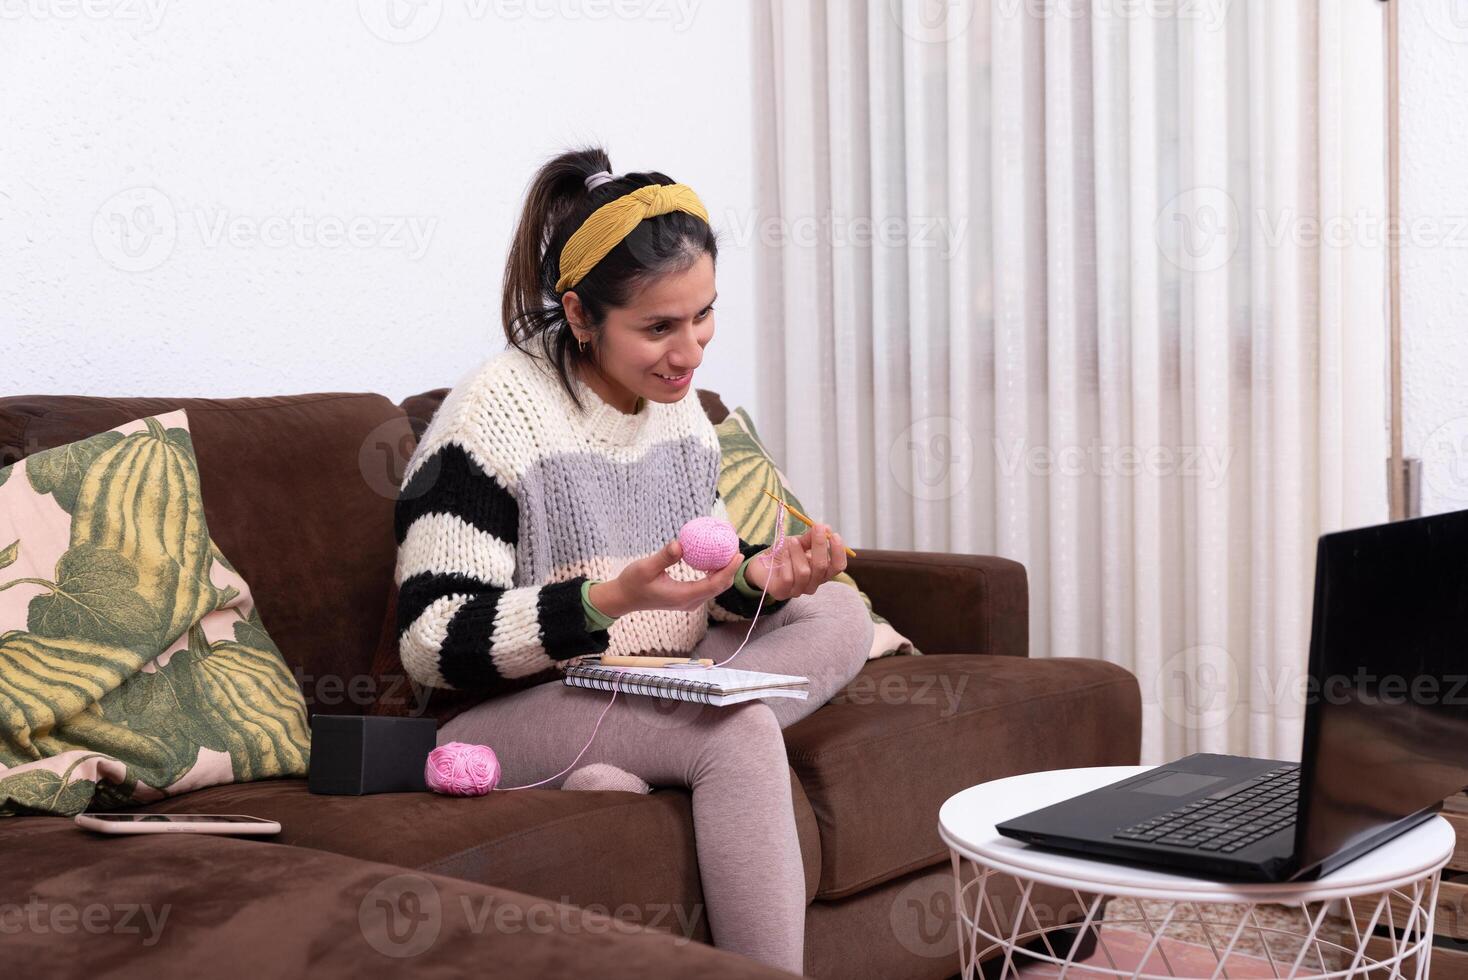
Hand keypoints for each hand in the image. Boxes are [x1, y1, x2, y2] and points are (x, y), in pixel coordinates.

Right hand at [593, 538, 742, 615]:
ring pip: (715, 588)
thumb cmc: (632, 583)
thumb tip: (680, 544)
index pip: (714, 584)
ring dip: (724, 571)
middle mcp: (690, 602)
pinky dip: (714, 573)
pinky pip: (707, 586)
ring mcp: (689, 602)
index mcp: (683, 596)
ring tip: (728, 550)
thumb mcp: (645, 568)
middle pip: (719, 587)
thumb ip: (664, 557)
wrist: (624, 598)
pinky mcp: (686, 598)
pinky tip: (713, 559)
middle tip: (735, 547)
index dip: (729, 570)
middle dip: (731, 569)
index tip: (737, 554)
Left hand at [741, 523, 846, 600]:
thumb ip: (811, 537)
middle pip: (822, 568)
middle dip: (819, 545)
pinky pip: (788, 577)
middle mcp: (812, 584)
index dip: (838, 552)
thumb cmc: (785, 554)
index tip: (834, 535)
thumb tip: (825, 528)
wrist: (762, 564)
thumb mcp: (799, 542)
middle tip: (816, 528)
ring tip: (792, 541)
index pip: (838, 566)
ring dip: (798, 552)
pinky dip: (786, 561)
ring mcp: (797, 591)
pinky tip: (783, 553)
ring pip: (804, 572)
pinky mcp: (782, 592)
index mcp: (821, 573)